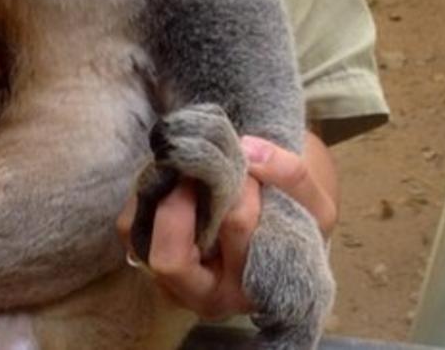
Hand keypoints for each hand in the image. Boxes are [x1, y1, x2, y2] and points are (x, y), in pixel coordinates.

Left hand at [116, 133, 336, 319]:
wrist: (276, 237)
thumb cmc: (296, 224)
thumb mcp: (315, 204)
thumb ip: (291, 175)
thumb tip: (247, 148)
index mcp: (252, 287)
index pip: (237, 226)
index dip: (240, 185)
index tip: (249, 162)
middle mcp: (206, 296)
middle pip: (169, 257)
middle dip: (182, 199)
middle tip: (201, 167)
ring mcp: (171, 283)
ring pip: (141, 237)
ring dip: (161, 193)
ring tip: (189, 170)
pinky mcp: (148, 261)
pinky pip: (130, 225)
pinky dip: (147, 194)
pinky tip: (176, 180)